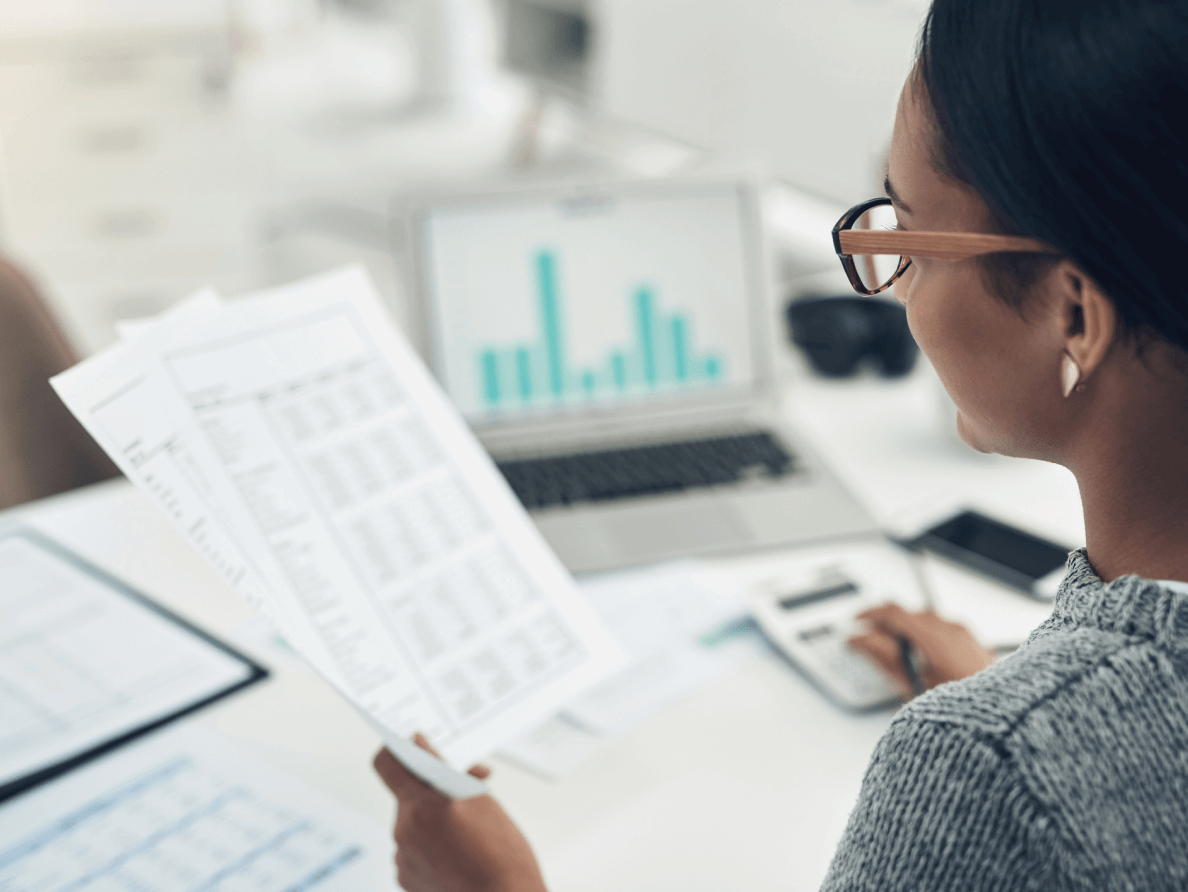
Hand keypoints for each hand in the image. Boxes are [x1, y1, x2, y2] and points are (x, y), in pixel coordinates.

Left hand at [372, 734, 547, 891]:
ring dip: (433, 817)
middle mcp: (405, 829)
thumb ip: (446, 770)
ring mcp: (403, 856)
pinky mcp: (405, 877)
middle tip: (468, 789)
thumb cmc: (503, 854)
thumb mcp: (481, 799)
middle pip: (407, 793)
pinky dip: (430, 843)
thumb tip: (422, 747)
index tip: (412, 746)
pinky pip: (412, 847)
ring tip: (466, 830)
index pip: (386, 763)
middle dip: (432, 788)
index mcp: (424, 804)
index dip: (395, 749)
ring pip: (412, 821)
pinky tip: (456, 851)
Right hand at [848, 604, 995, 697]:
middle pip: (911, 615)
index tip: (856, 621)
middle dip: (887, 625)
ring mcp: (967, 637)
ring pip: (929, 623)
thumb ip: (881, 656)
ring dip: (908, 632)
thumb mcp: (910, 684)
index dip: (869, 613)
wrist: (999, 725)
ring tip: (897, 655)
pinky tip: (922, 659)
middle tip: (870, 640)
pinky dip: (927, 639)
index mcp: (935, 636)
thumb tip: (860, 639)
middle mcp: (953, 630)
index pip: (893, 611)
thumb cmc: (961, 710)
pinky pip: (945, 632)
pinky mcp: (975, 646)